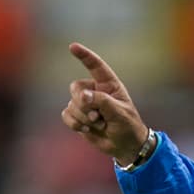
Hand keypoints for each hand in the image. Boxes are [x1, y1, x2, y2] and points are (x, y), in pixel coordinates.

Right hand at [62, 42, 150, 165]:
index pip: (95, 66)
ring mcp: (85, 104)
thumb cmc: (127, 126)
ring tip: (99, 125)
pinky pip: (66, 115)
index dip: (84, 55)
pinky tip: (86, 129)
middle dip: (84, 105)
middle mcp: (94, 90)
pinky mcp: (78, 116)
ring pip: (71, 104)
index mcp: (108, 84)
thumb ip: (102, 101)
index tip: (73, 47)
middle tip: (99, 117)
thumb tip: (83, 96)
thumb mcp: (119, 113)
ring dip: (83, 118)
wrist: (124, 146)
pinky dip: (75, 124)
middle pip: (76, 88)